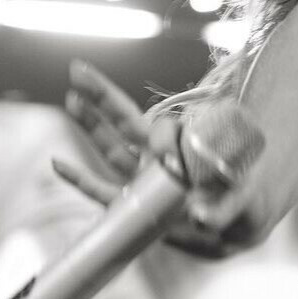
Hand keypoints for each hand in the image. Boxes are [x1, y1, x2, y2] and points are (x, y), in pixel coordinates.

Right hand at [53, 62, 261, 260]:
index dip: (162, 139)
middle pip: (124, 122)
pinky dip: (79, 180)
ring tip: (71, 98)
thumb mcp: (238, 199)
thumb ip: (221, 209)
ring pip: (111, 150)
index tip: (169, 159)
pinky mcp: (131, 208)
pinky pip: (101, 192)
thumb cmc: (241, 201)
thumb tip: (199, 218)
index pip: (161, 131)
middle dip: (102, 97)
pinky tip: (57, 163)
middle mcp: (157, 160)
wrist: (236, 228)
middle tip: (77, 70)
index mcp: (183, 147)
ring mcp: (142, 182)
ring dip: (90, 126)